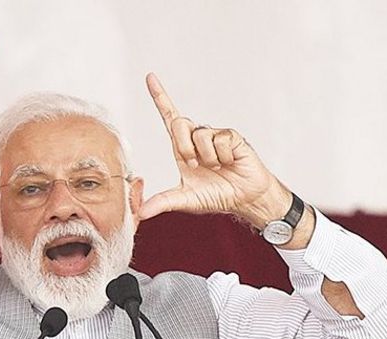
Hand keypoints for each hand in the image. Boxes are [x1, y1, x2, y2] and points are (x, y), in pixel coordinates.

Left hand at [139, 73, 290, 228]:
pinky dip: (223, 156)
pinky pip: (221, 140)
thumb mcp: (186, 200)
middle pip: (179, 123)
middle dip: (183, 147)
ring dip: (207, 157)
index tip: (150, 77)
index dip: (160, 97)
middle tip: (194, 165)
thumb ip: (163, 202)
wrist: (244, 198)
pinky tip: (230, 162)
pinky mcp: (232, 137)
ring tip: (217, 167)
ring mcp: (215, 136)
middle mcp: (197, 138)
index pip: (169, 118)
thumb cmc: (216, 195)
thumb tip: (141, 213)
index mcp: (182, 148)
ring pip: (200, 134)